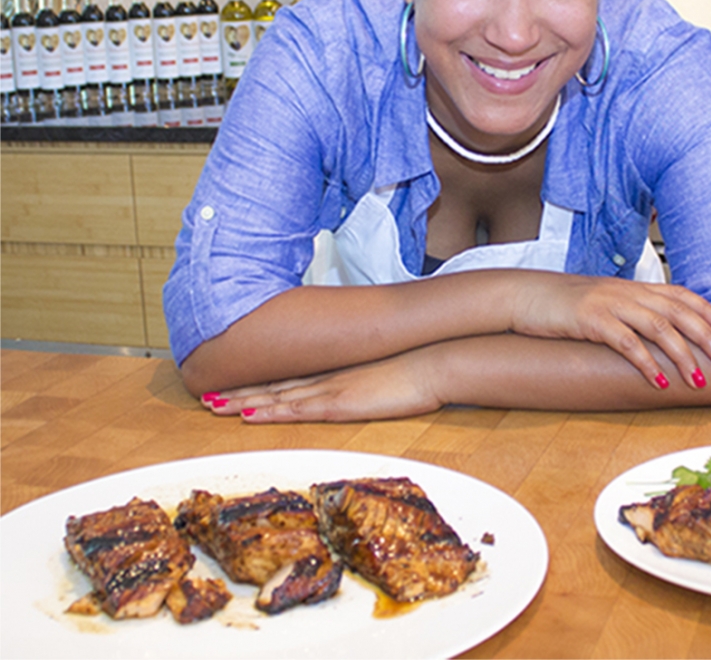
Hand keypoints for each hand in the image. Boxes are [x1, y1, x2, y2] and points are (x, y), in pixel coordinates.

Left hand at [200, 355, 440, 422]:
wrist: (434, 362)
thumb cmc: (417, 367)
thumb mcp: (386, 373)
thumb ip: (368, 379)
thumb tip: (363, 384)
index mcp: (337, 371)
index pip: (290, 378)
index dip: (260, 382)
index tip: (235, 385)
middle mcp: (327, 378)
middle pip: (275, 386)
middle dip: (241, 392)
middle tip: (208, 396)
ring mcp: (331, 389)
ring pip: (277, 397)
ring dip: (245, 402)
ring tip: (214, 406)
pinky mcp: (340, 403)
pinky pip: (297, 410)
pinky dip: (270, 413)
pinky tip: (249, 416)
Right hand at [510, 273, 710, 389]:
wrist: (527, 295)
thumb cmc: (565, 304)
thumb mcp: (605, 302)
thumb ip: (631, 311)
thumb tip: (658, 331)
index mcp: (632, 287)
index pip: (679, 294)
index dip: (706, 309)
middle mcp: (627, 292)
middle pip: (677, 311)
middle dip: (705, 336)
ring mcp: (610, 304)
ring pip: (658, 327)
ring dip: (682, 355)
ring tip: (698, 380)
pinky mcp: (591, 320)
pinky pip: (626, 342)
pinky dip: (646, 363)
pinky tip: (658, 381)